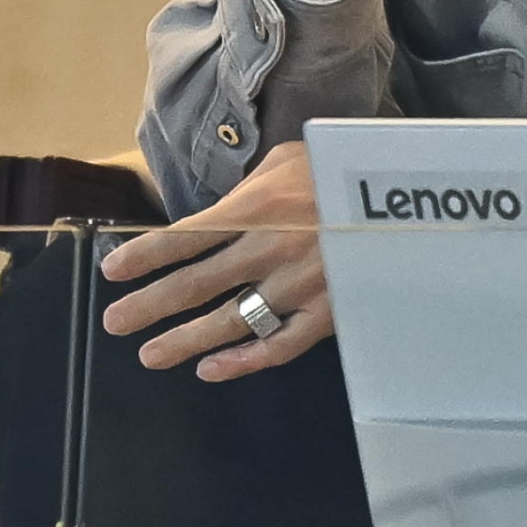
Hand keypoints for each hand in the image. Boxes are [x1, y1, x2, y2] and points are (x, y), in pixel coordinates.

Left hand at [99, 144, 329, 379]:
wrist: (413, 198)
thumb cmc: (350, 170)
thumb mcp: (295, 156)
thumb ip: (253, 183)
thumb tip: (221, 206)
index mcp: (258, 207)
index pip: (185, 236)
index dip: (144, 254)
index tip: (113, 271)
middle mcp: (270, 249)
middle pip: (196, 284)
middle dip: (149, 304)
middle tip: (115, 322)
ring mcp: (299, 285)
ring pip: (230, 320)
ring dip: (184, 340)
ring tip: (151, 355)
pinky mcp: (328, 312)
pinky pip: (278, 345)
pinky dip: (243, 361)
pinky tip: (213, 369)